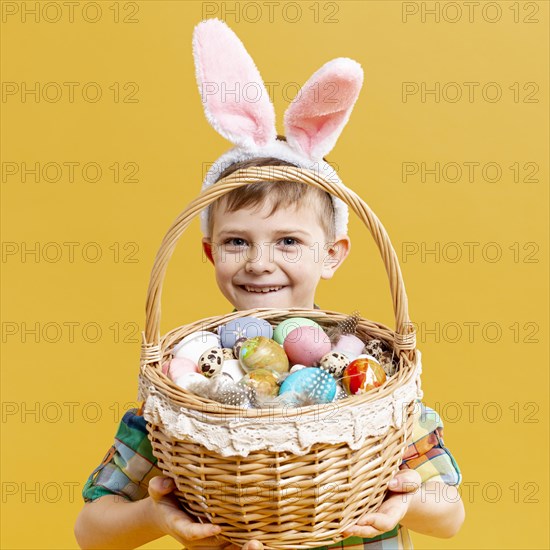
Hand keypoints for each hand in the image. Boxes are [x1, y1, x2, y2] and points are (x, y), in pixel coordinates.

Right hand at [148, 476, 263, 549]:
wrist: (166, 512)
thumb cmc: (165, 497)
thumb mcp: (158, 490)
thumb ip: (159, 486)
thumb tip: (165, 483)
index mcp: (180, 525)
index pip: (192, 532)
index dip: (203, 532)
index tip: (217, 527)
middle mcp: (194, 537)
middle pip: (214, 544)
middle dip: (230, 541)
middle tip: (251, 538)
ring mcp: (205, 540)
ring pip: (224, 547)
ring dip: (240, 544)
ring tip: (259, 540)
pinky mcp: (214, 539)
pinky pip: (229, 545)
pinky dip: (242, 543)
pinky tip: (260, 537)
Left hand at [342, 470, 420, 538]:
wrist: (397, 484)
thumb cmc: (404, 481)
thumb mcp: (411, 479)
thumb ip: (406, 482)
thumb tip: (391, 484)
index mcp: (395, 511)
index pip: (387, 522)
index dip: (375, 522)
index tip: (363, 520)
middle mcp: (381, 516)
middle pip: (371, 529)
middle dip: (359, 530)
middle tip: (346, 529)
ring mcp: (370, 514)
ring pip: (360, 526)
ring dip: (349, 527)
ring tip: (338, 527)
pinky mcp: (360, 510)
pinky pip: (352, 517)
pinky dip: (343, 519)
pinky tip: (331, 518)